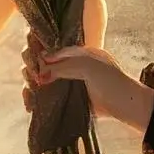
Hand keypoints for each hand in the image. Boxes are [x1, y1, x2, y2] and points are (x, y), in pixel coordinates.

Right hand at [25, 40, 153, 133]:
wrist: (124, 105)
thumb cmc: (110, 81)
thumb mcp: (87, 66)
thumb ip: (63, 67)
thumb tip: (39, 74)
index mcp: (77, 53)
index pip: (52, 48)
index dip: (39, 51)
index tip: (32, 58)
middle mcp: (68, 66)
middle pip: (41, 62)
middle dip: (32, 67)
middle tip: (32, 75)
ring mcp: (65, 83)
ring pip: (38, 80)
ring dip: (30, 84)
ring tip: (29, 91)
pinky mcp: (63, 100)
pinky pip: (42, 97)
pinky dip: (33, 99)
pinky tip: (29, 104)